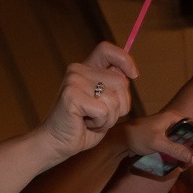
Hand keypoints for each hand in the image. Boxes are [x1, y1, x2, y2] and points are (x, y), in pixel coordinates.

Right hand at [39, 41, 136, 157]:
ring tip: (91, 120)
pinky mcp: (72, 95)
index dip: (124, 59)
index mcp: (86, 69)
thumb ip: (114, 88)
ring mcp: (74, 81)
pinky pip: (104, 111)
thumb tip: (128, 75)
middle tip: (101, 115)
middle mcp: (78, 70)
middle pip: (120, 82)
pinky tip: (86, 124)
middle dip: (120, 106)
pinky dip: (100, 123)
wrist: (58, 142)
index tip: (134, 74)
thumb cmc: (83, 126)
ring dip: (109, 118)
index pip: (106, 49)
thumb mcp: (104, 104)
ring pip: (114, 100)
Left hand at [115, 109, 192, 168]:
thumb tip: (192, 157)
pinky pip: (178, 148)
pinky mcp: (166, 141)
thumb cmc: (138, 136)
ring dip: (188, 156)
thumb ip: (175, 149)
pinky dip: (181, 157)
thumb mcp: (157, 143)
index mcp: (175, 118)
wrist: (121, 139)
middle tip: (192, 162)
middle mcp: (175, 124)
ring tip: (184, 166)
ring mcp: (170, 132)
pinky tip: (178, 165)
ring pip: (186, 144)